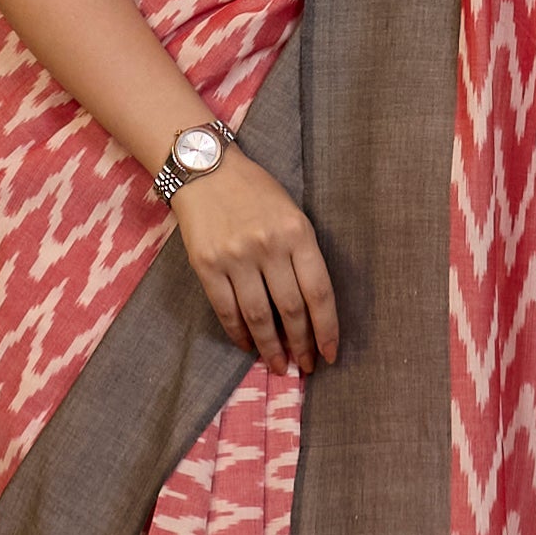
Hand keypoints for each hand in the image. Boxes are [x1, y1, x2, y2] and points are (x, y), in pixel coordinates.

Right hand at [172, 149, 340, 374]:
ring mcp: (235, 256)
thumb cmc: (254, 191)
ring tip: (278, 365)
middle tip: (306, 366)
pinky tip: (247, 344)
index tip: (331, 353)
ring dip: (271, 347)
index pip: (319, 292)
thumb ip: (302, 254)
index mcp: (297, 232)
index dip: (327, 329)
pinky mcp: (206, 264)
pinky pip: (226, 309)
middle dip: (301, 344)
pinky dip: (238, 332)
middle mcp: (268, 246)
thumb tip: (310, 308)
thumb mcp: (291, 213)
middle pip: (291, 309)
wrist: (204, 168)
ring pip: (259, 316)